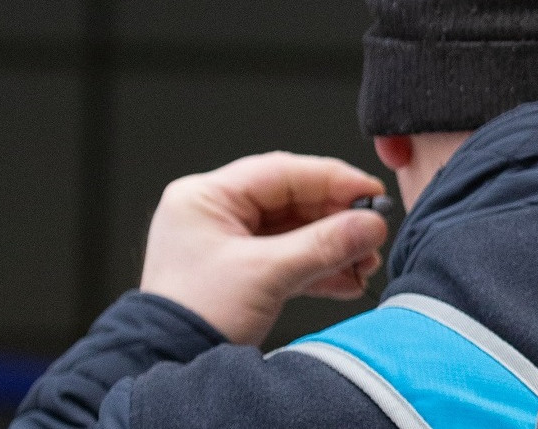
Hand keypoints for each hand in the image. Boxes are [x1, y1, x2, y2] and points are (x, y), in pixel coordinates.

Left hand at [139, 152, 389, 344]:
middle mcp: (214, 213)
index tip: (371, 194)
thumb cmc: (193, 316)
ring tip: (364, 263)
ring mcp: (226, 243)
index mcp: (206, 197)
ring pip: (294, 231)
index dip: (333, 180)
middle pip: (292, 201)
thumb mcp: (265, 275)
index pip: (282, 173)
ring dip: (332, 248)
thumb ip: (323, 245)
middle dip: (337, 221)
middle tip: (372, 233)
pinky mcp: (239, 271)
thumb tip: (371, 225)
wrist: (165, 366)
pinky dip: (317, 268)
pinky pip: (287, 258)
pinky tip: (347, 280)